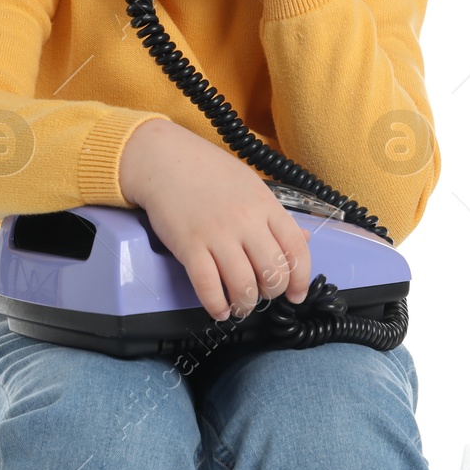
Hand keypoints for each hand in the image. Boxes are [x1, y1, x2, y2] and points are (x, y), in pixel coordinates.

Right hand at [120, 119, 312, 319]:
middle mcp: (246, 221)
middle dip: (271, 294)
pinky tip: (218, 310)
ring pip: (243, 286)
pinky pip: (208, 286)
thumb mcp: (252, 186)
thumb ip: (277, 216)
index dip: (301, 279)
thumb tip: (304, 239)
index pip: (297, 250)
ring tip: (239, 306)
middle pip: (273, 273)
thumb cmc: (209, 172)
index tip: (296, 295)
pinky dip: (216, 306)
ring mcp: (217, 234)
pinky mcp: (189, 245)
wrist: (165, 159)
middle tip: (261, 295)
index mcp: (266, 205)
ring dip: (244, 305)